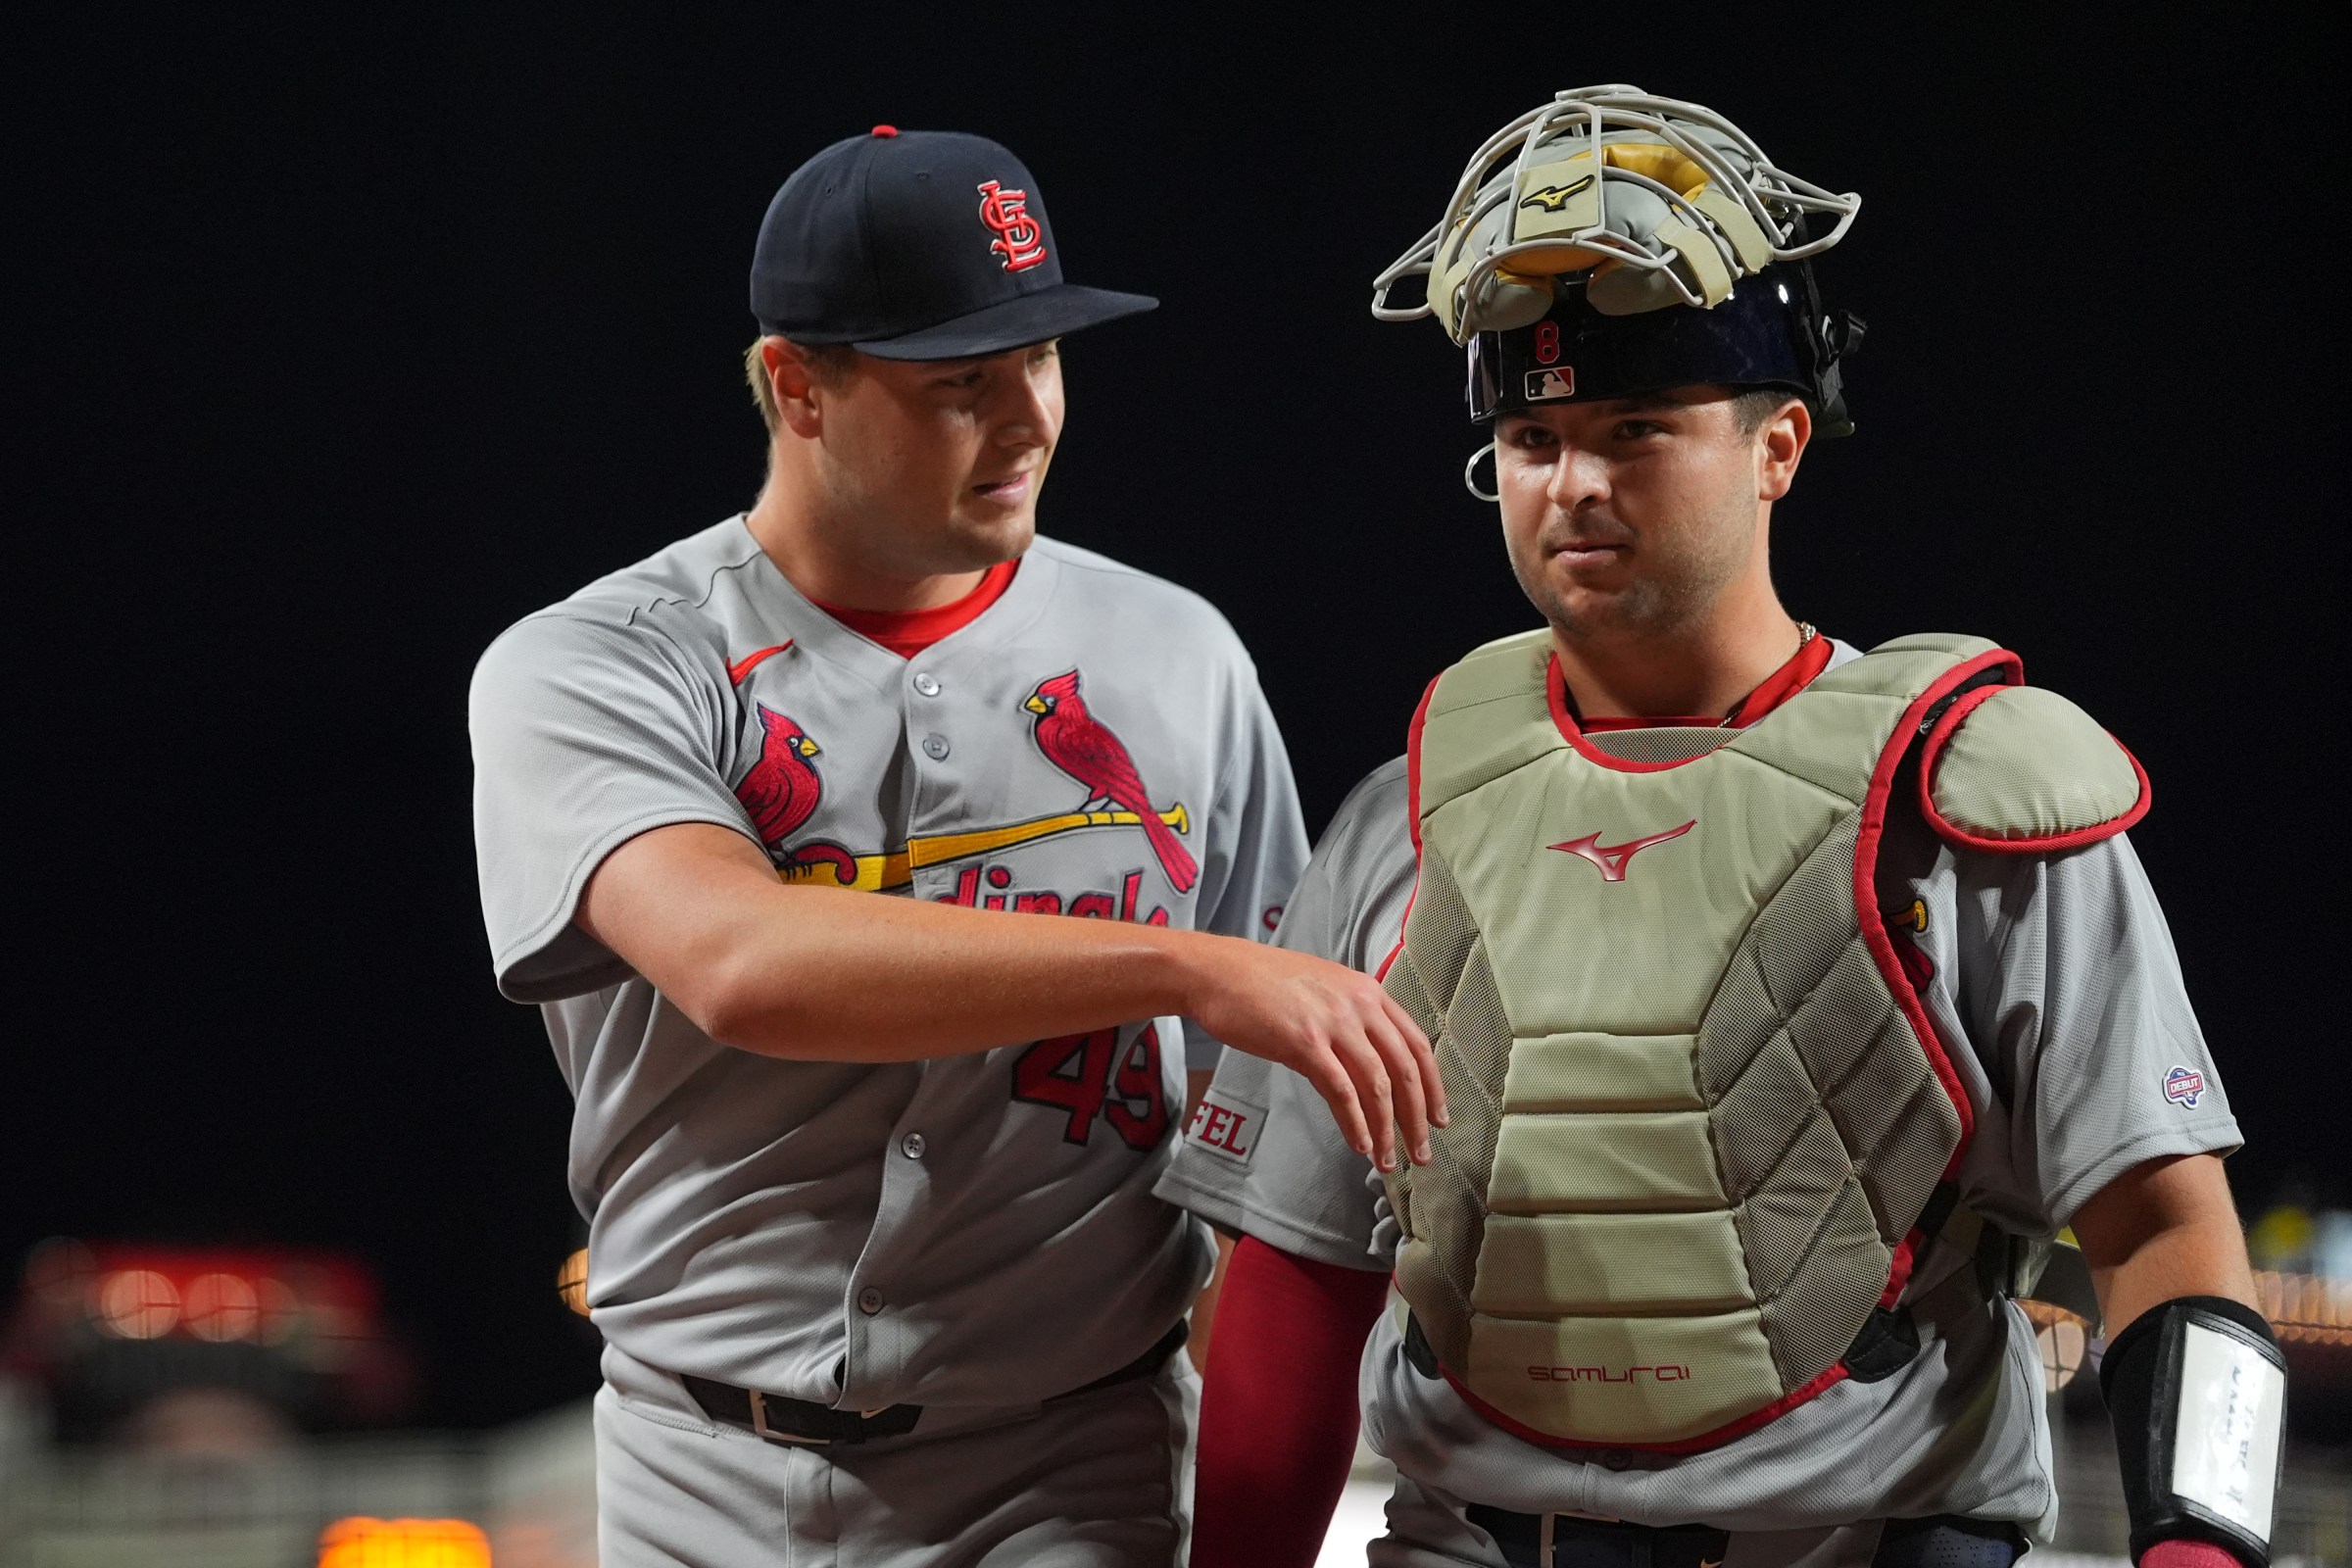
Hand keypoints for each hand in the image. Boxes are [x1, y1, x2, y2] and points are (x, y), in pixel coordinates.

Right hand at [1182, 938, 1445, 1171]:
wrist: (1219, 972)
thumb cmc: (1265, 984)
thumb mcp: (1325, 989)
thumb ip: (1354, 1017)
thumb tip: (1374, 1059)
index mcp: (1368, 993)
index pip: (1417, 1045)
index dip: (1433, 1087)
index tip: (1437, 1118)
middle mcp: (1358, 1005)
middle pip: (1404, 1070)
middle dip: (1417, 1118)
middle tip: (1420, 1152)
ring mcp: (1332, 1023)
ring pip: (1376, 1085)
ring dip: (1386, 1129)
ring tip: (1386, 1159)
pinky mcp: (1304, 1042)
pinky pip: (1340, 1090)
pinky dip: (1354, 1122)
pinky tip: (1358, 1143)